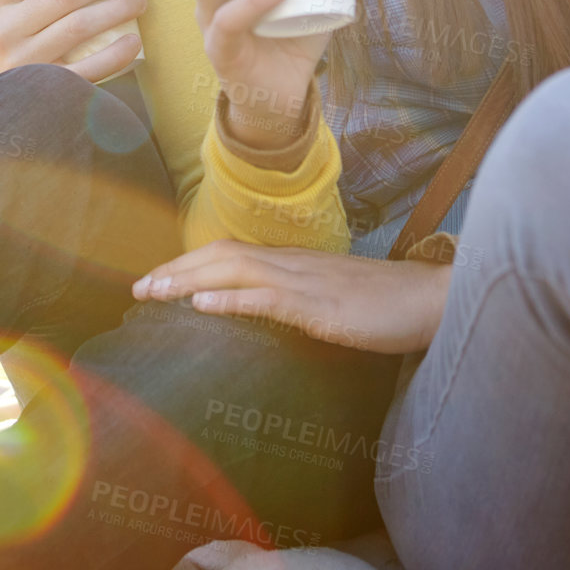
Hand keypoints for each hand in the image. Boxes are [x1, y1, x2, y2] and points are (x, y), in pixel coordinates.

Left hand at [131, 239, 450, 355]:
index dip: (190, 266)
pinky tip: (203, 307)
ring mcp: (306, 282)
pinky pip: (269, 298)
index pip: (231, 256)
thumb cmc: (388, 305)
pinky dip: (232, 299)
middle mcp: (293, 264)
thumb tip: (268, 313)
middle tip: (136, 289)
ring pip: (235, 270)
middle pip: (222, 256)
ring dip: (189, 279)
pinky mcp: (322, 307)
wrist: (433, 300)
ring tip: (153, 293)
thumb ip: (299, 303)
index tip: (156, 282)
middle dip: (176, 270)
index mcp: (295, 264)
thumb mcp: (333, 302)